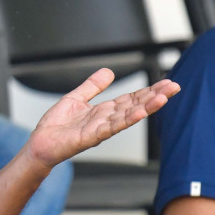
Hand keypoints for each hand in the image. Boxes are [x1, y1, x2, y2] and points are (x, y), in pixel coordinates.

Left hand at [26, 68, 179, 169]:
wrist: (40, 143)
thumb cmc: (56, 126)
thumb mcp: (75, 98)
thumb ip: (92, 86)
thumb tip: (109, 71)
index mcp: (104, 111)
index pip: (131, 99)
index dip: (148, 91)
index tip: (166, 83)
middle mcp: (106, 120)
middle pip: (135, 106)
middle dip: (155, 97)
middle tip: (175, 87)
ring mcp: (100, 129)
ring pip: (128, 116)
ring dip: (146, 108)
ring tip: (164, 98)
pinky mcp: (90, 137)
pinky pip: (111, 128)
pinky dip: (126, 120)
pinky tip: (140, 113)